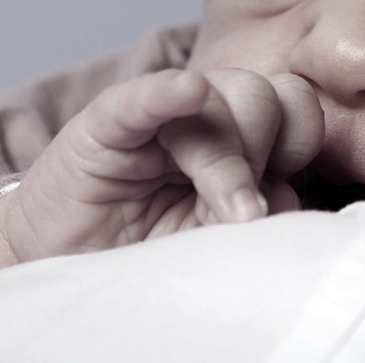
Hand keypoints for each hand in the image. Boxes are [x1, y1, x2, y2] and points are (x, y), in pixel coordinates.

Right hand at [0, 68, 323, 260]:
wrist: (65, 271)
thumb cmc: (145, 255)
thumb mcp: (215, 242)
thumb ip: (256, 216)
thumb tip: (288, 199)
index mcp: (242, 142)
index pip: (298, 111)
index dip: (299, 147)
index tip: (275, 202)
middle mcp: (206, 118)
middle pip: (267, 97)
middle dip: (263, 154)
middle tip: (236, 213)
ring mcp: (157, 119)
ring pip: (220, 96)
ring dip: (225, 156)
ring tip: (205, 208)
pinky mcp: (105, 127)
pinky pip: (142, 99)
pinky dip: (167, 95)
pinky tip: (186, 93)